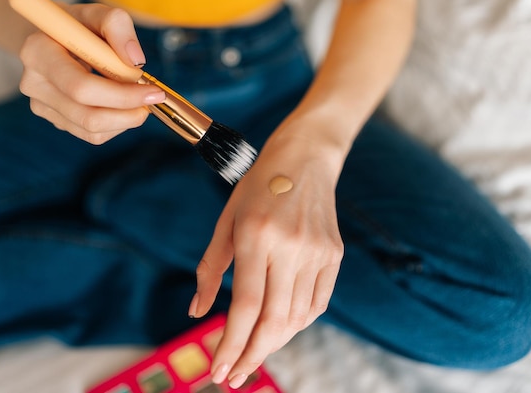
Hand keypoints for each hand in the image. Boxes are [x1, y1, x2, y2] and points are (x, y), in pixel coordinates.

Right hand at [17, 3, 165, 143]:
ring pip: (93, 131)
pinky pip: (93, 135)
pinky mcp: (56, 121)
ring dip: (126, 119)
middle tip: (154, 99)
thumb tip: (136, 61)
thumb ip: (117, 26)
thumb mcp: (97, 13)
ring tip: (138, 97)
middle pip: (88, 116)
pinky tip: (122, 104)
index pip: (82, 88)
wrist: (53, 38)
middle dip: (129, 112)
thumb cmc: (79, 25)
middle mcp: (34, 85)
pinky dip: (116, 124)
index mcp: (38, 53)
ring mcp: (42, 107)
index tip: (154, 90)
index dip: (122, 95)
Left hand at [189, 124, 345, 387]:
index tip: (219, 372)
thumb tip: (197, 312)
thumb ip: (210, 269)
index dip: (232, 345)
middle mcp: (290, 246)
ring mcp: (317, 253)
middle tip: (234, 377)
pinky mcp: (333, 256)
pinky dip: (295, 324)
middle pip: (274, 322)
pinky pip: (315, 305)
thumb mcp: (225, 221)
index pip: (246, 307)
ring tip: (251, 353)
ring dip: (272, 343)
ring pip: (296, 318)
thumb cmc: (256, 187)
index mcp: (256, 235)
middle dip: (251, 356)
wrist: (305, 159)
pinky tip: (277, 329)